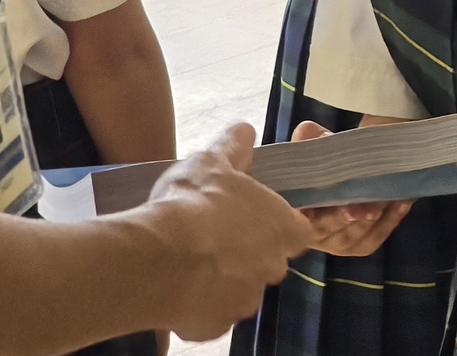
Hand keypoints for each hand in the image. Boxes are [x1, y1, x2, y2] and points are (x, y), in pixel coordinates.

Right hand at [140, 123, 313, 341]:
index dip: (281, 224)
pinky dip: (197, 303)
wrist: (157, 260)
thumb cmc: (194, 204)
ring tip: (188, 260)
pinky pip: (211, 314)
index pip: (299, 230)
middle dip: (247, 252)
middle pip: (269, 261)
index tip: (256, 218)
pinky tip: (175, 285)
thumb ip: (233, 148)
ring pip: (240, 290)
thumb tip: (245, 129)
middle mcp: (272, 268)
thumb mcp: (211, 162)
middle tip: (214, 236)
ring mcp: (244, 301)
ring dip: (222, 278)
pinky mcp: (214, 327)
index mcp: (281, 228)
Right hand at [289, 120, 410, 255]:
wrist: (349, 167)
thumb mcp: (318, 148)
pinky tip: (402, 202)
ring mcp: (336, 241)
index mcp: (292, 212)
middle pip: (327, 232)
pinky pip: (374, 237)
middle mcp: (311, 233)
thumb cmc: (328, 162)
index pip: (296, 220)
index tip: (321, 207)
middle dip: (346, 220)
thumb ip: (311, 141)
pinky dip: (389, 222)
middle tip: (363, 207)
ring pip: (353, 239)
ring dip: (371, 221)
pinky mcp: (359, 244)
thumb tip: (307, 130)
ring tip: (385, 201)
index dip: (308, 216)